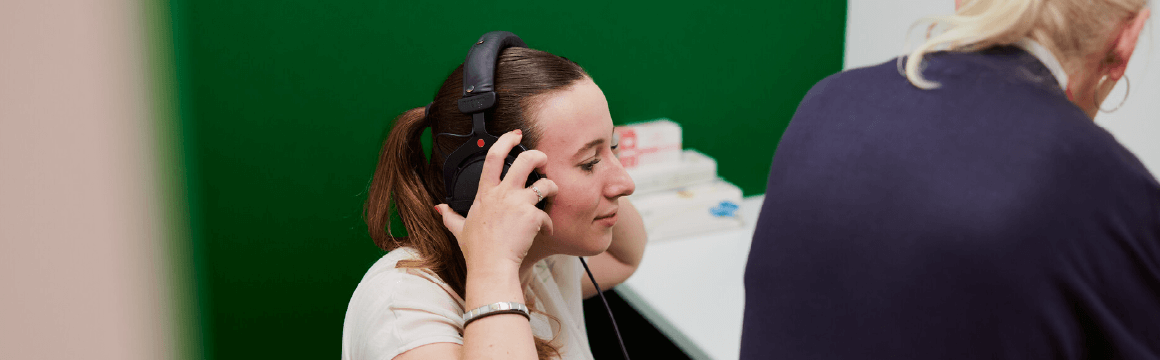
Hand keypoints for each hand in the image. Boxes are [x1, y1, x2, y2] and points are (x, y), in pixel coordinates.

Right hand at [435, 130, 558, 271]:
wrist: (491, 266)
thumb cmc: (477, 250)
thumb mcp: (459, 229)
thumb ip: (450, 216)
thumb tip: (439, 208)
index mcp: (486, 194)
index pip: (493, 157)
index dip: (505, 141)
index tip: (515, 136)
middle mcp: (503, 194)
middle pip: (526, 161)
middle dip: (538, 156)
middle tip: (543, 159)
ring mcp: (519, 204)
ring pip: (544, 184)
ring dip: (551, 187)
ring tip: (550, 193)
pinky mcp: (532, 217)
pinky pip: (547, 215)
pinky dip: (549, 223)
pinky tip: (545, 231)